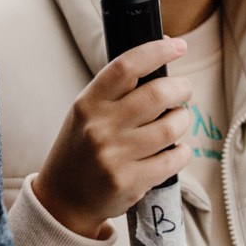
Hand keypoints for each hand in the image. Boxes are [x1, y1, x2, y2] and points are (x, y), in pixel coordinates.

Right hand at [34, 38, 193, 239]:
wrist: (63, 200)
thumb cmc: (82, 149)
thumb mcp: (86, 113)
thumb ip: (117, 91)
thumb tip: (163, 58)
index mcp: (88, 103)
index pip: (126, 66)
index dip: (156, 51)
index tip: (177, 46)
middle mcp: (100, 127)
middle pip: (158, 94)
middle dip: (181, 89)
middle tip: (183, 91)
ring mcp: (115, 156)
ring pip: (171, 126)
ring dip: (183, 120)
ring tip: (177, 121)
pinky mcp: (130, 182)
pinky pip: (173, 159)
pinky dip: (182, 151)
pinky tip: (175, 150)